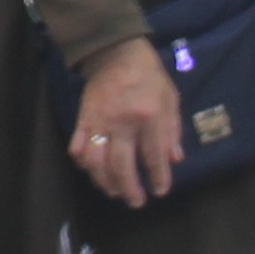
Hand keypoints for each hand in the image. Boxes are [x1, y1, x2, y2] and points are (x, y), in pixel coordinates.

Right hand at [70, 39, 185, 210]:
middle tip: (135, 202)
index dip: (158, 177)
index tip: (160, 191)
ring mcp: (100, 121)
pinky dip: (83, 162)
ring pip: (98, 161)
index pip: (154, 156)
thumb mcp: (170, 98)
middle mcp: (124, 122)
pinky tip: (90, 170)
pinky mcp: (84, 118)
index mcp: (149, 116)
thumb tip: (175, 160)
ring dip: (105, 181)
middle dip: (129, 189)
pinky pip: (79, 145)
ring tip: (114, 191)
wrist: (115, 51)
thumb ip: (173, 130)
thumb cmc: (149, 76)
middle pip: (122, 165)